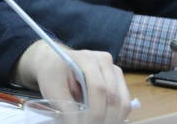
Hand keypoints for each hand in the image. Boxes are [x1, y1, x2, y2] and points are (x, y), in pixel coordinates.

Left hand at [13, 41, 131, 123]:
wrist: (54, 62)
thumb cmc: (52, 74)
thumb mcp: (53, 90)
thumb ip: (67, 108)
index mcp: (86, 58)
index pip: (98, 88)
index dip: (95, 112)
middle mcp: (105, 60)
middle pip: (113, 96)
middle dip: (103, 118)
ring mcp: (114, 70)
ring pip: (123, 102)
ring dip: (111, 118)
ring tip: (95, 123)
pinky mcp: (118, 80)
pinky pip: (124, 103)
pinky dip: (115, 116)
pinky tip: (101, 119)